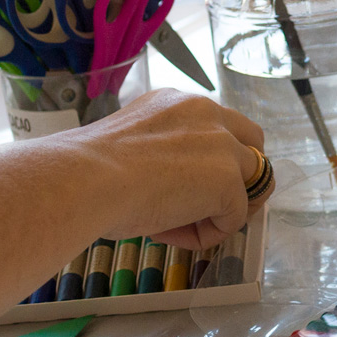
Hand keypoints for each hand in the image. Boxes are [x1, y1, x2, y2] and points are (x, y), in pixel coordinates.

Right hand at [43, 90, 266, 249]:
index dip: (209, 159)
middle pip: (252, 143)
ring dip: (226, 207)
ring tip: (186, 225)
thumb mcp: (130, 145)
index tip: (183, 184)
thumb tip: (169, 186)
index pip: (217, 126)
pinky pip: (234, 216)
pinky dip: (209, 233)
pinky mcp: (228, 181)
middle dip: (241, 175)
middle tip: (212, 205)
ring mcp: (223, 146)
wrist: (84, 178)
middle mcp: (207, 114)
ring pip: (252, 180)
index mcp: (179, 102)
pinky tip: (173, 234)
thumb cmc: (88, 168)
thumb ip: (161, 153)